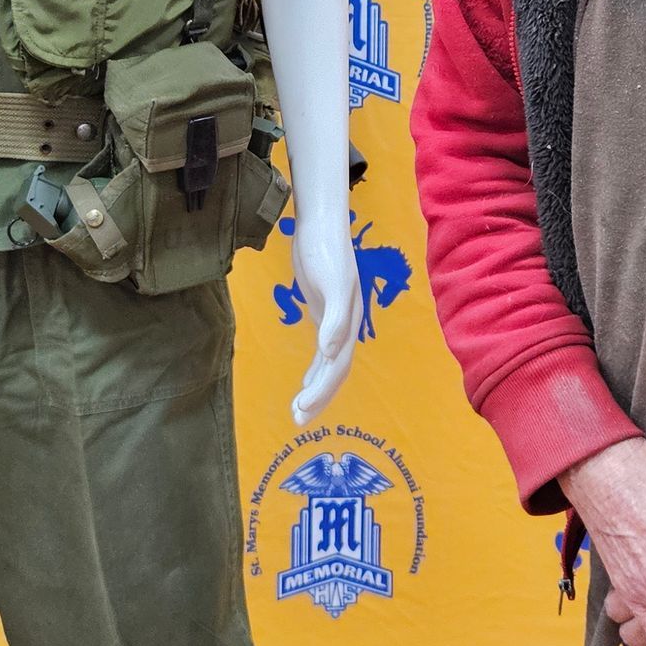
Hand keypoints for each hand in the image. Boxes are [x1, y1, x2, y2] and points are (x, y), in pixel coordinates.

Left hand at [287, 192, 362, 424]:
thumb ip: (334, 318)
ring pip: (329, 365)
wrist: (320, 226)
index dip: (322, 391)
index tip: (301, 409)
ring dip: (316, 389)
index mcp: (348, 324)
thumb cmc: (326, 252)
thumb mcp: (332, 283)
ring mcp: (334, 321)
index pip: (337, 368)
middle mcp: (345, 328)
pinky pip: (322, 351)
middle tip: (297, 419)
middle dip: (319, 398)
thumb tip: (330, 353)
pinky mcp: (322, 313)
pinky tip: (305, 384)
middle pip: (335, 372)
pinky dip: (315, 370)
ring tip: (298, 411)